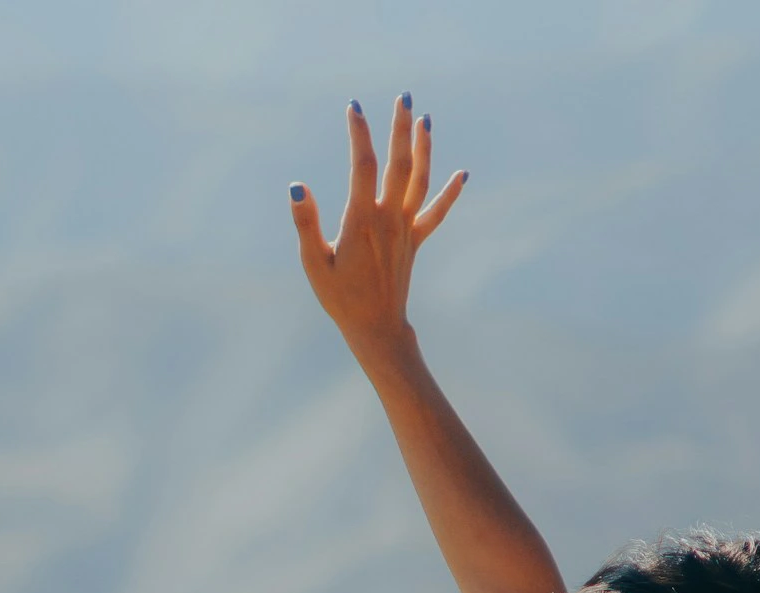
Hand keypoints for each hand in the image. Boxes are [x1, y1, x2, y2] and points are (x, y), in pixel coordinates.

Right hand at [289, 93, 467, 351]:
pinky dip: (450, 194)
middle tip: (404, 98)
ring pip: (420, 182)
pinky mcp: (415, 241)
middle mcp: (389, 219)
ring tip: (425, 120)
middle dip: (401, 129)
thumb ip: (305, 223)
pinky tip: (463, 174)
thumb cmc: (339, 297)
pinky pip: (436, 213)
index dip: (360, 134)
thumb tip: (297, 186)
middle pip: (399, 165)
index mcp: (362, 220)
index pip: (363, 166)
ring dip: (425, 150)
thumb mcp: (313, 263)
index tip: (354, 107)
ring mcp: (406, 229)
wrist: (376, 327)